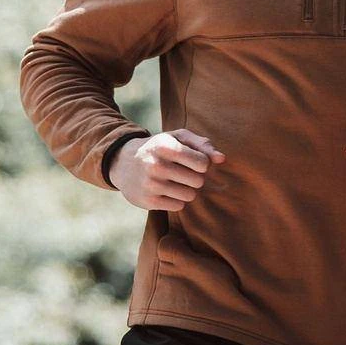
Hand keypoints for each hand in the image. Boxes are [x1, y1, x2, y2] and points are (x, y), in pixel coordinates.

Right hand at [109, 129, 225, 210]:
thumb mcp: (177, 138)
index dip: (201, 163)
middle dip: (195, 178)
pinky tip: (165, 191)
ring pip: (190, 195)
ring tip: (174, 181)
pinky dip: (176, 200)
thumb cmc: (159, 148)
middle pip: (198, 181)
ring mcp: (150, 185)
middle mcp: (156, 165)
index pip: (202, 163)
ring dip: (186, 190)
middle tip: (182, 173)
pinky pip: (178, 206)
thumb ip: (202, 145)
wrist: (123, 162)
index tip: (192, 161)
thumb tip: (222, 159)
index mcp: (164, 146)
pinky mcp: (148, 201)